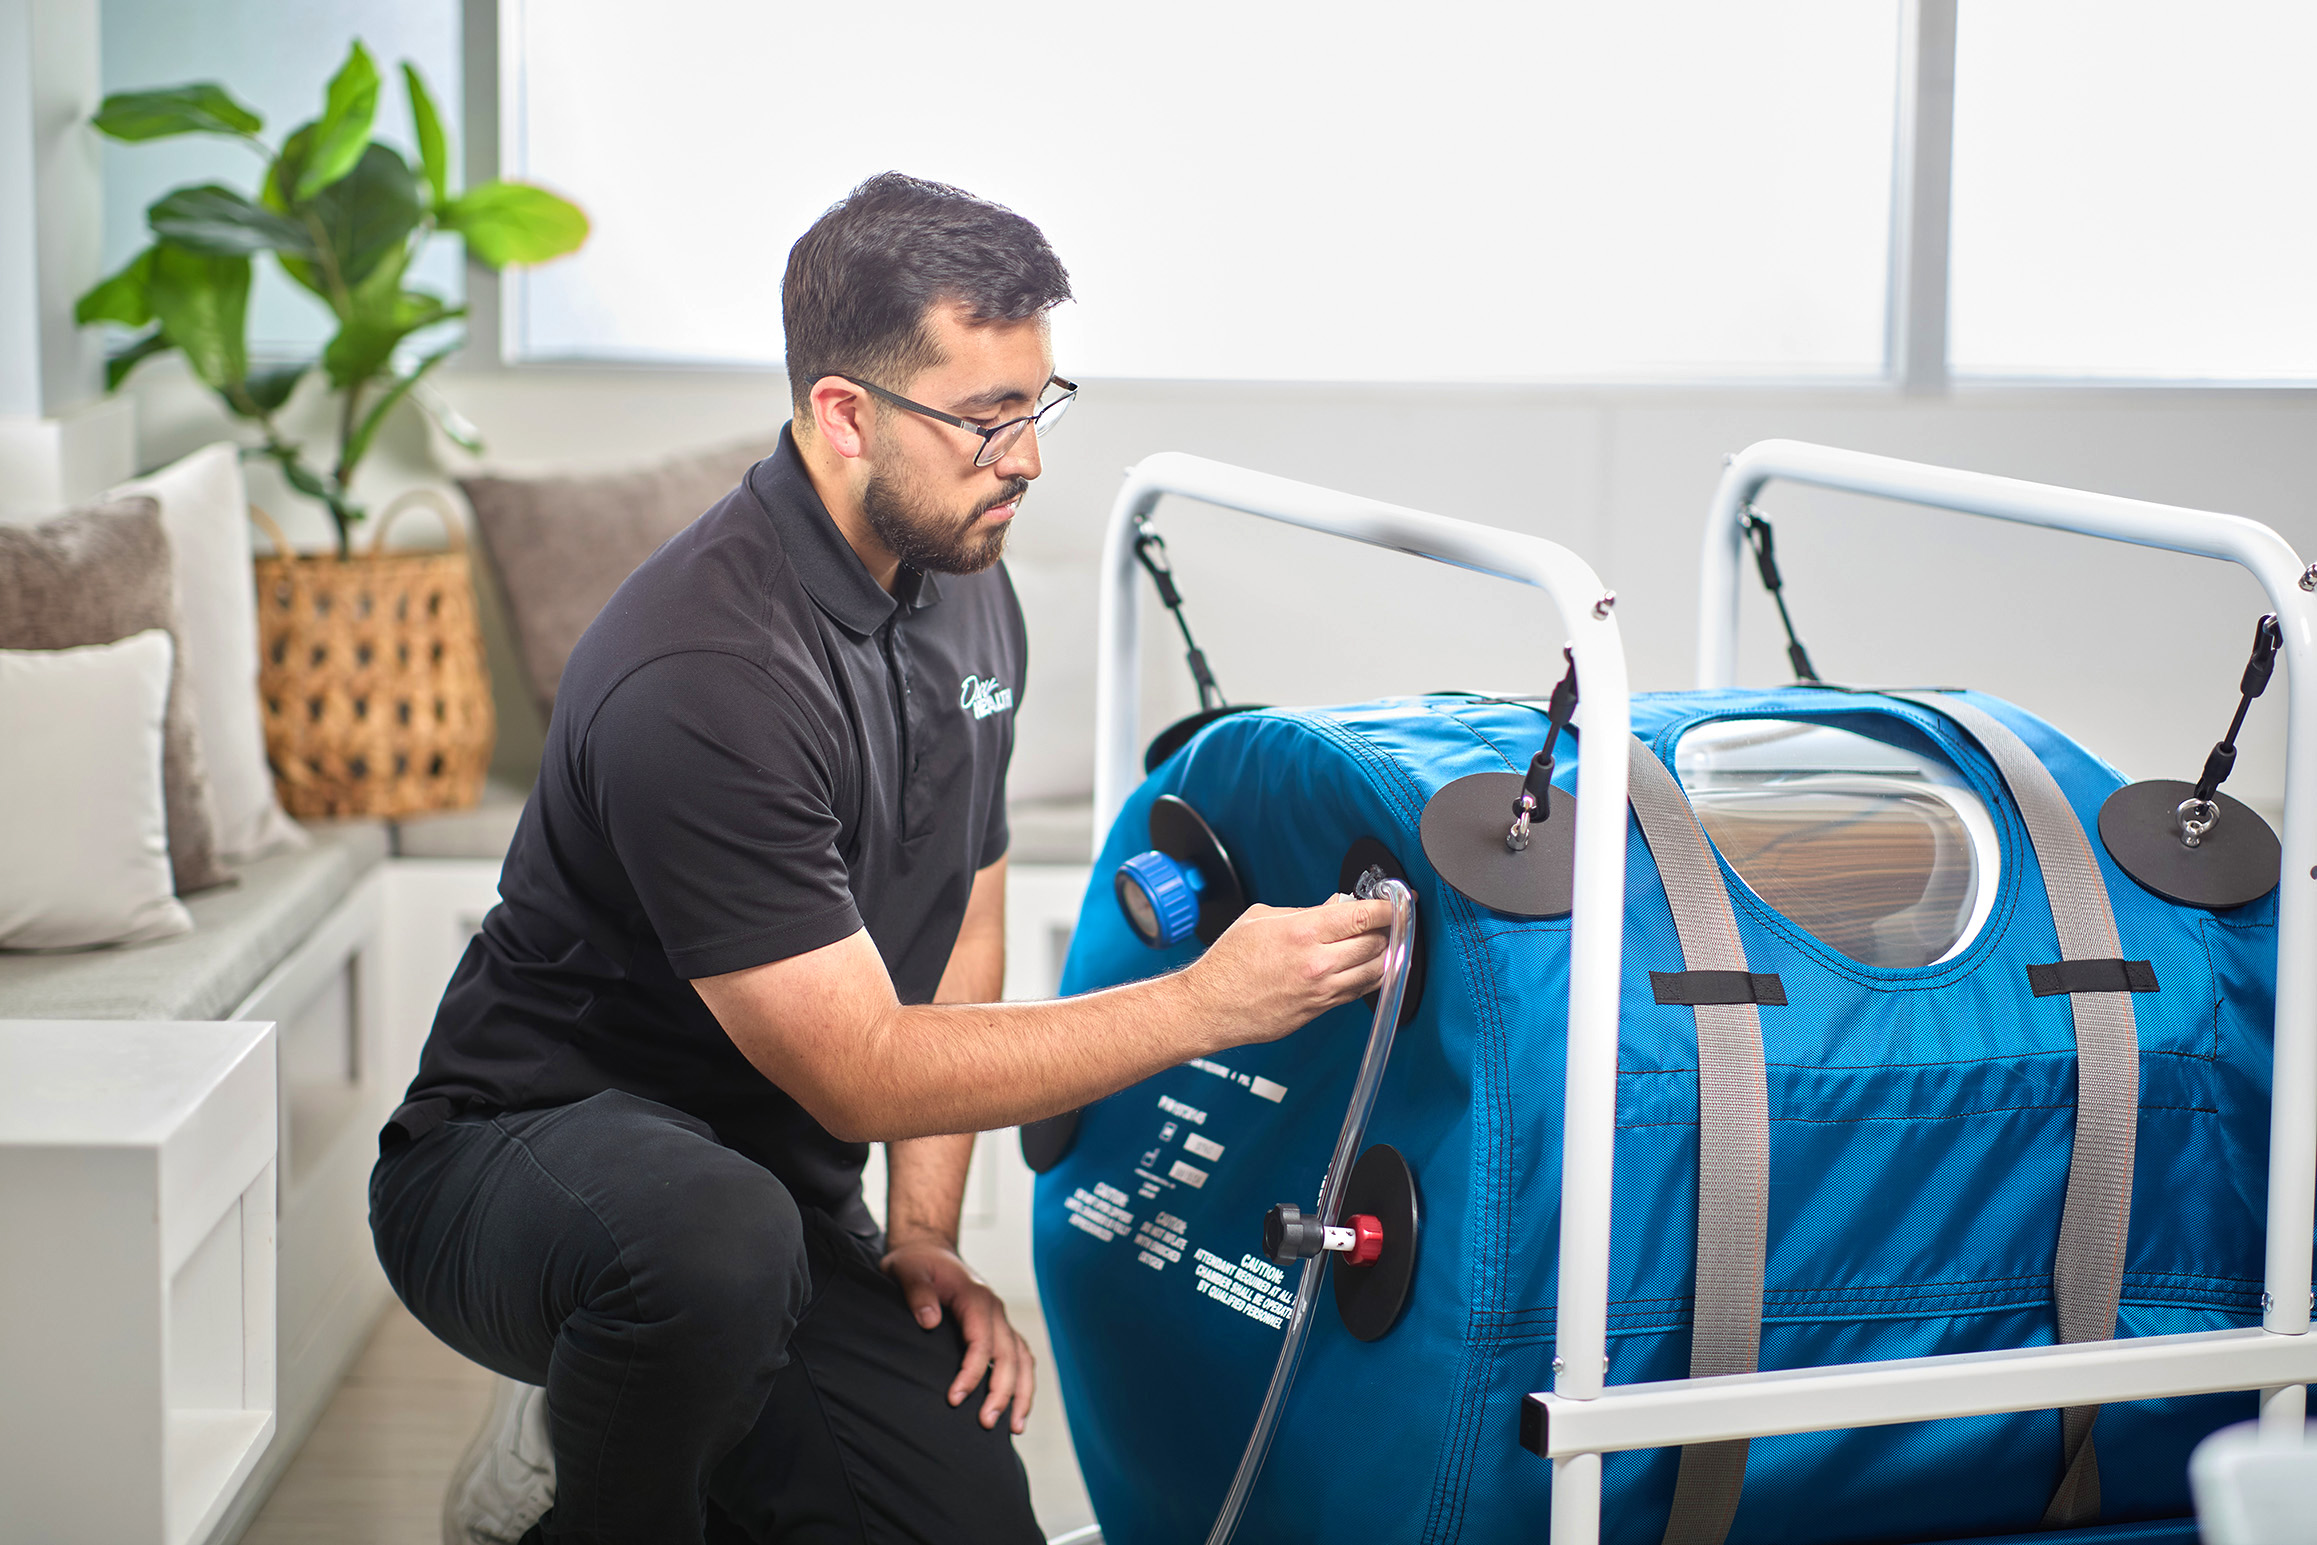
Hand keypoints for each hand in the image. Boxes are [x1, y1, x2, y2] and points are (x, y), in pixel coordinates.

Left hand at [881, 1237, 1034, 1433]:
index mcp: (975, 1297)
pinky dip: (1022, 1382)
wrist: (928, 1248)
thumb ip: (917, 1293)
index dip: (972, 1373)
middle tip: (988, 1424)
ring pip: (1022, 1358)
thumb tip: (929, 1322)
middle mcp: (994, 1309)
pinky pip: (1019, 1356)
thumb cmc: (917, 1261)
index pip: (982, 1341)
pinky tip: (1017, 1407)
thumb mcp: (907, 1270)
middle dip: (1002, 1392)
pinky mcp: (997, 1328)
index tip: (955, 1399)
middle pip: (1008, 1355)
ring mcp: (999, 1319)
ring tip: (1015, 1427)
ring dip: (1021, 1392)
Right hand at [1184, 895, 1393, 1046]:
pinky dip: (1369, 978)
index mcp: (1303, 932)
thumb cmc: (1228, 963)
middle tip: (1389, 921)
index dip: (1387, 907)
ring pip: (1375, 971)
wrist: (1211, 1006)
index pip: (1362, 916)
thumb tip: (1334, 907)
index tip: (1396, 901)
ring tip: (1384, 944)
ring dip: (1385, 956)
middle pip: (1376, 943)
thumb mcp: (1260, 919)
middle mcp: (1317, 962)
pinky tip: (1366, 967)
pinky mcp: (1320, 1010)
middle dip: (1388, 929)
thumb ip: (1304, 912)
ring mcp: (1321, 990)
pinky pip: (1358, 992)